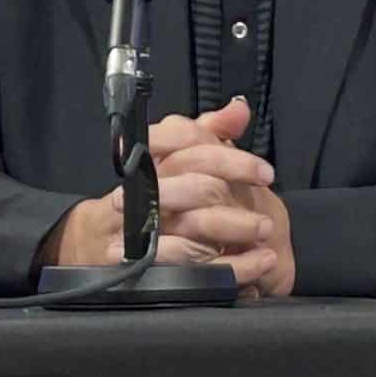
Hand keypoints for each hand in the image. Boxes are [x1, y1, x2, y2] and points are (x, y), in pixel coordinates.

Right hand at [148, 99, 294, 298]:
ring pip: (196, 225)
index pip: (185, 143)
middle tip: (267, 197)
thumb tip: (238, 108)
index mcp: (150, 162)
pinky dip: (237, 267)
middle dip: (236, 190)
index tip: (263, 172)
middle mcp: (144, 194)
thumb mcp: (179, 160)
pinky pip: (200, 268)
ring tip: (265, 229)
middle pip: (196, 184)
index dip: (229, 157)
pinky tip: (260, 262)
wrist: (108, 246)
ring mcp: (145, 232)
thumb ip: (208, 133)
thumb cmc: (152, 198)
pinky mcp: (152, 267)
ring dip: (238, 227)